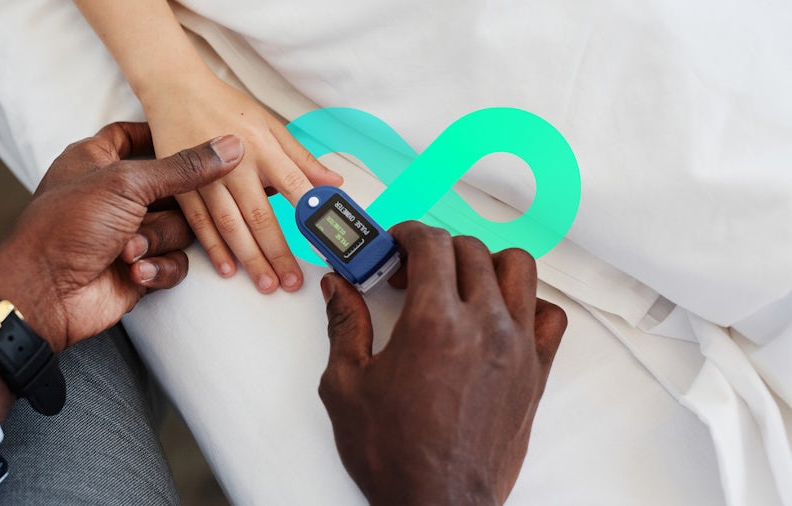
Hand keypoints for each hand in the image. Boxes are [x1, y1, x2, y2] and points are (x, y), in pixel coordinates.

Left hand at [0, 122, 242, 351]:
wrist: (46, 294)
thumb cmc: (67, 227)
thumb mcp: (127, 184)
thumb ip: (183, 167)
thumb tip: (230, 147)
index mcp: (98, 160)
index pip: (135, 134)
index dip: (163, 135)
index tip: (193, 138)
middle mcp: (116, 194)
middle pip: (173, 187)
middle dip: (169, 206)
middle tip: (156, 210)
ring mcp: (130, 231)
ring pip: (178, 227)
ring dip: (156, 240)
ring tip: (127, 251)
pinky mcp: (141, 265)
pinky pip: (174, 261)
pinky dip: (157, 266)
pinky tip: (136, 272)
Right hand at [145, 75, 342, 293]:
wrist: (175, 89)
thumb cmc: (228, 106)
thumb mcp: (271, 124)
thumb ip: (302, 159)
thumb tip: (334, 183)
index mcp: (263, 147)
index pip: (294, 185)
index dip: (309, 214)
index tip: (323, 241)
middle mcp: (235, 163)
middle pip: (261, 216)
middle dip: (278, 253)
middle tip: (291, 281)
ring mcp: (206, 176)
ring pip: (231, 226)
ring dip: (249, 258)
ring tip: (265, 283)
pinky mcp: (182, 184)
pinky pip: (200, 223)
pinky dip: (214, 247)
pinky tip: (228, 268)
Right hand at [318, 221, 567, 504]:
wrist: (437, 503)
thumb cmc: (395, 454)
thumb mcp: (347, 384)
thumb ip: (344, 324)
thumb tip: (338, 288)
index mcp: (434, 323)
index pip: (431, 243)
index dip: (408, 233)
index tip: (395, 244)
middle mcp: (483, 326)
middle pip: (470, 250)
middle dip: (436, 249)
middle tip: (412, 273)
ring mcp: (517, 347)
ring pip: (517, 268)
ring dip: (485, 264)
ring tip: (459, 284)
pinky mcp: (536, 371)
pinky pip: (550, 315)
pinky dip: (528, 302)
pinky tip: (500, 316)